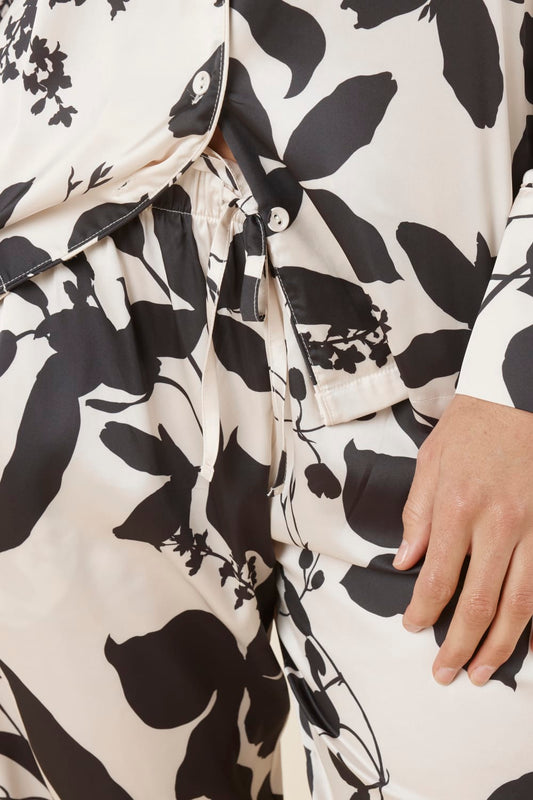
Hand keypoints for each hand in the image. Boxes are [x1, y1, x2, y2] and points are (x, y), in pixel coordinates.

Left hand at [393, 393, 532, 686]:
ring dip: (500, 645)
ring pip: (521, 604)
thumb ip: (418, 516)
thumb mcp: (431, 461)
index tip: (412, 628)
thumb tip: (406, 562)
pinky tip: (526, 641)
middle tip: (446, 673)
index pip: (437, 578)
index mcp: (458, 507)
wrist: (523, 395)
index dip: (423, 612)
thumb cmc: (473, 425)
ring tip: (483, 672)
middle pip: (479, 602)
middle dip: (459, 645)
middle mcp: (499, 525)